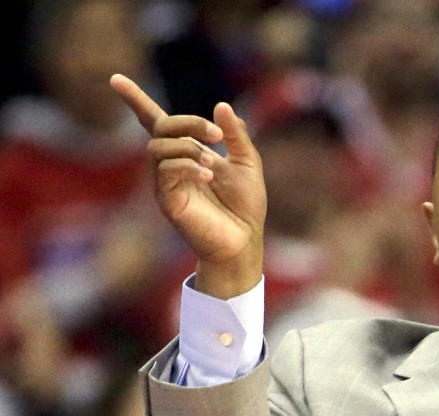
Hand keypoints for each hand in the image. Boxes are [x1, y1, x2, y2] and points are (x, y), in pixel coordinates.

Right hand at [109, 74, 266, 298]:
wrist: (245, 239)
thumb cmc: (246, 205)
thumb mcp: (247, 162)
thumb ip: (236, 135)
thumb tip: (221, 105)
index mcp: (186, 153)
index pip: (155, 121)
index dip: (136, 100)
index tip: (115, 78)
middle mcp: (170, 165)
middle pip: (160, 128)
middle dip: (189, 123)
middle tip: (217, 136)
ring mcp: (165, 183)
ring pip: (158, 148)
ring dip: (188, 147)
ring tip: (213, 163)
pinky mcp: (167, 201)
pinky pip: (165, 171)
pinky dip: (187, 166)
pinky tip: (207, 175)